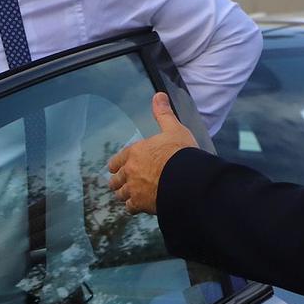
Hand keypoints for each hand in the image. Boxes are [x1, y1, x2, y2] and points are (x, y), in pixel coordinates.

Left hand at [105, 93, 196, 216]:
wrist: (187, 179)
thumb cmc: (181, 153)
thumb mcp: (174, 129)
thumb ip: (163, 114)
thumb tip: (158, 95)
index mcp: (135, 152)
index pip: (117, 160)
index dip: (117, 165)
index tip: (116, 168)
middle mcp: (130, 171)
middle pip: (116, 180)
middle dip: (118, 182)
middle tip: (121, 185)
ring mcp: (134, 189)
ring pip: (121, 194)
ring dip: (124, 195)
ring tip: (128, 197)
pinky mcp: (141, 204)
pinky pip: (130, 208)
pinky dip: (133, 207)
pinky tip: (138, 207)